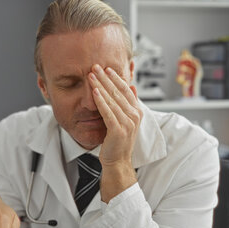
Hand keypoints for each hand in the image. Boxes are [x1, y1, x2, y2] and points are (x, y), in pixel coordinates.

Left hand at [88, 64, 141, 201]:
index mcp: (136, 111)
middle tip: (95, 66)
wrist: (117, 161)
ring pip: (112, 99)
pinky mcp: (118, 130)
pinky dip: (101, 101)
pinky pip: (108, 112)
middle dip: (106, 78)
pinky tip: (94, 91)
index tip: (106, 68)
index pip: (126, 89)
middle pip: (118, 91)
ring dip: (101, 85)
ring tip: (91, 75)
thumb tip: (132, 86)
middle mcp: (134, 116)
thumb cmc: (118, 142)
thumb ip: (128, 104)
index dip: (116, 78)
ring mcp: (127, 123)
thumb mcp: (125, 120)